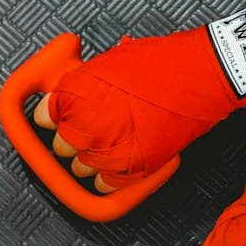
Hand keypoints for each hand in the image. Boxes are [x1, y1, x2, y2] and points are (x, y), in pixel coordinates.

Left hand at [33, 1, 245, 191]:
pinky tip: (125, 159)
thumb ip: (87, 80)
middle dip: (75, 136)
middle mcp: (83, 122)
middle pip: (60, 145)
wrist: (204, 74)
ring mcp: (106, 149)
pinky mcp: (131, 169)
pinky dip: (112, 177)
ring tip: (118, 139)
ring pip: (81, 167)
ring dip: (95, 157)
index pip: (41, 116)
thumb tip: (73, 92)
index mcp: (75, 91)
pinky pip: (105, 185)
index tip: (62, 115)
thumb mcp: (114, 59)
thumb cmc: (164, 60)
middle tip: (98, 124)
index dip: (53, 114)